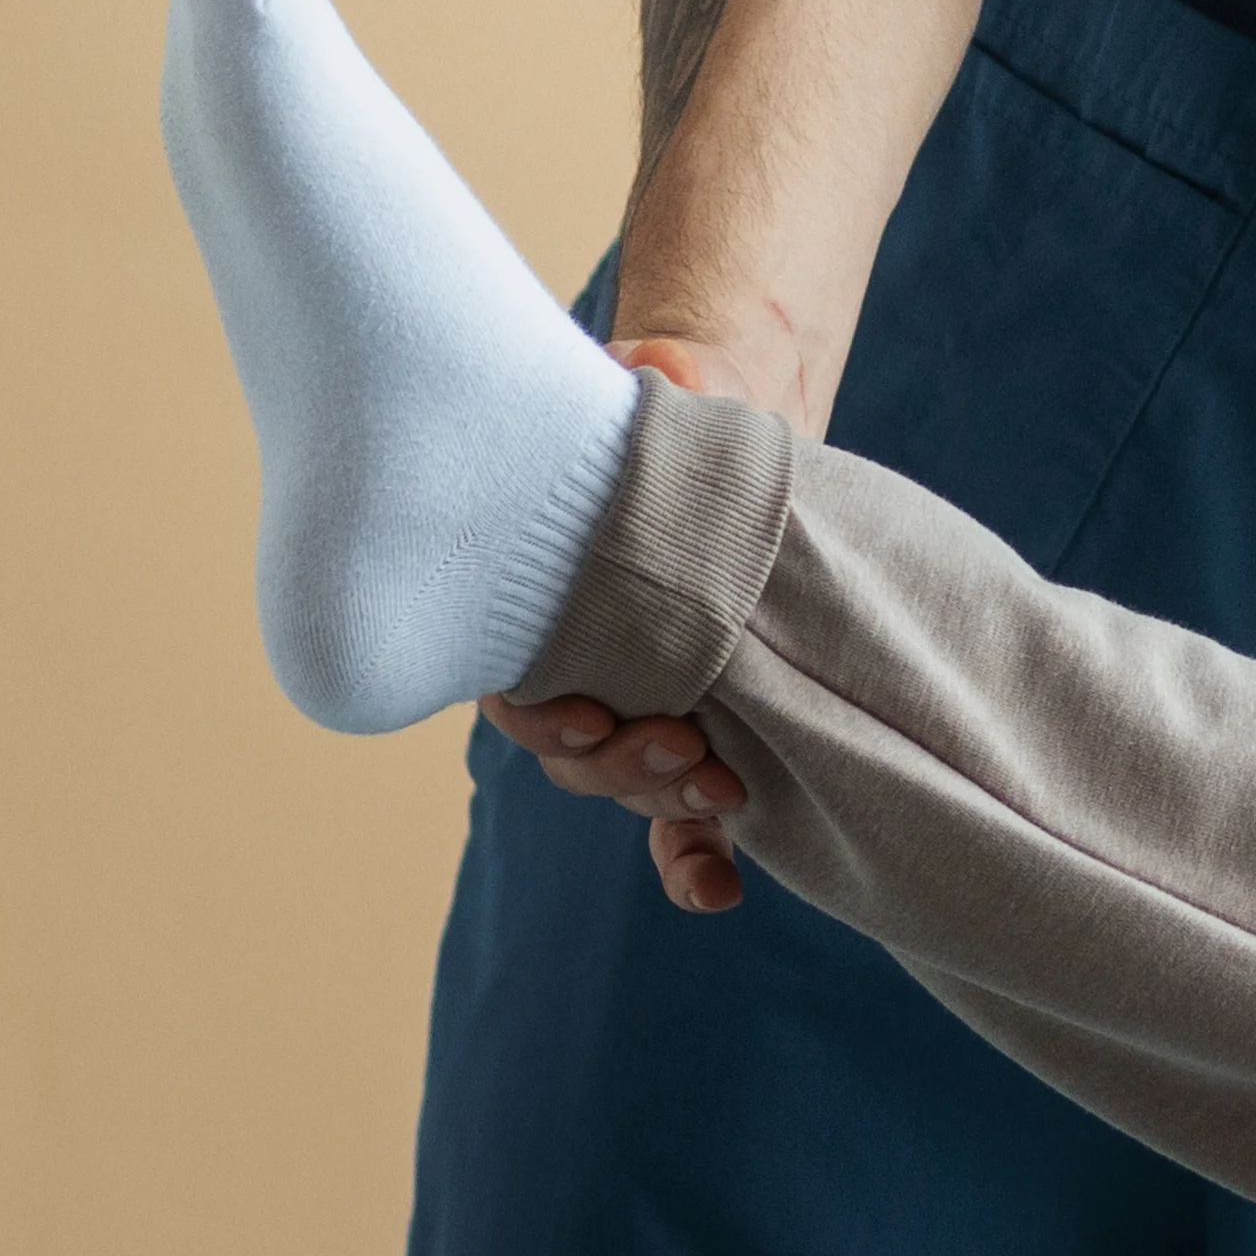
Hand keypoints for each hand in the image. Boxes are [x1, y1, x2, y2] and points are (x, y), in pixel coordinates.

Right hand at [486, 337, 763, 909]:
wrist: (736, 438)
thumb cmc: (673, 414)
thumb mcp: (654, 386)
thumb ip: (647, 382)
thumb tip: (649, 363)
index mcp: (546, 610)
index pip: (519, 693)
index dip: (549, 720)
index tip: (599, 712)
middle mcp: (585, 669)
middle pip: (576, 757)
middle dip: (622, 769)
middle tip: (685, 748)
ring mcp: (645, 706)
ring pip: (631, 788)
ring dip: (669, 807)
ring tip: (723, 791)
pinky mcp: (710, 731)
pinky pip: (685, 819)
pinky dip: (695, 862)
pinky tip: (721, 892)